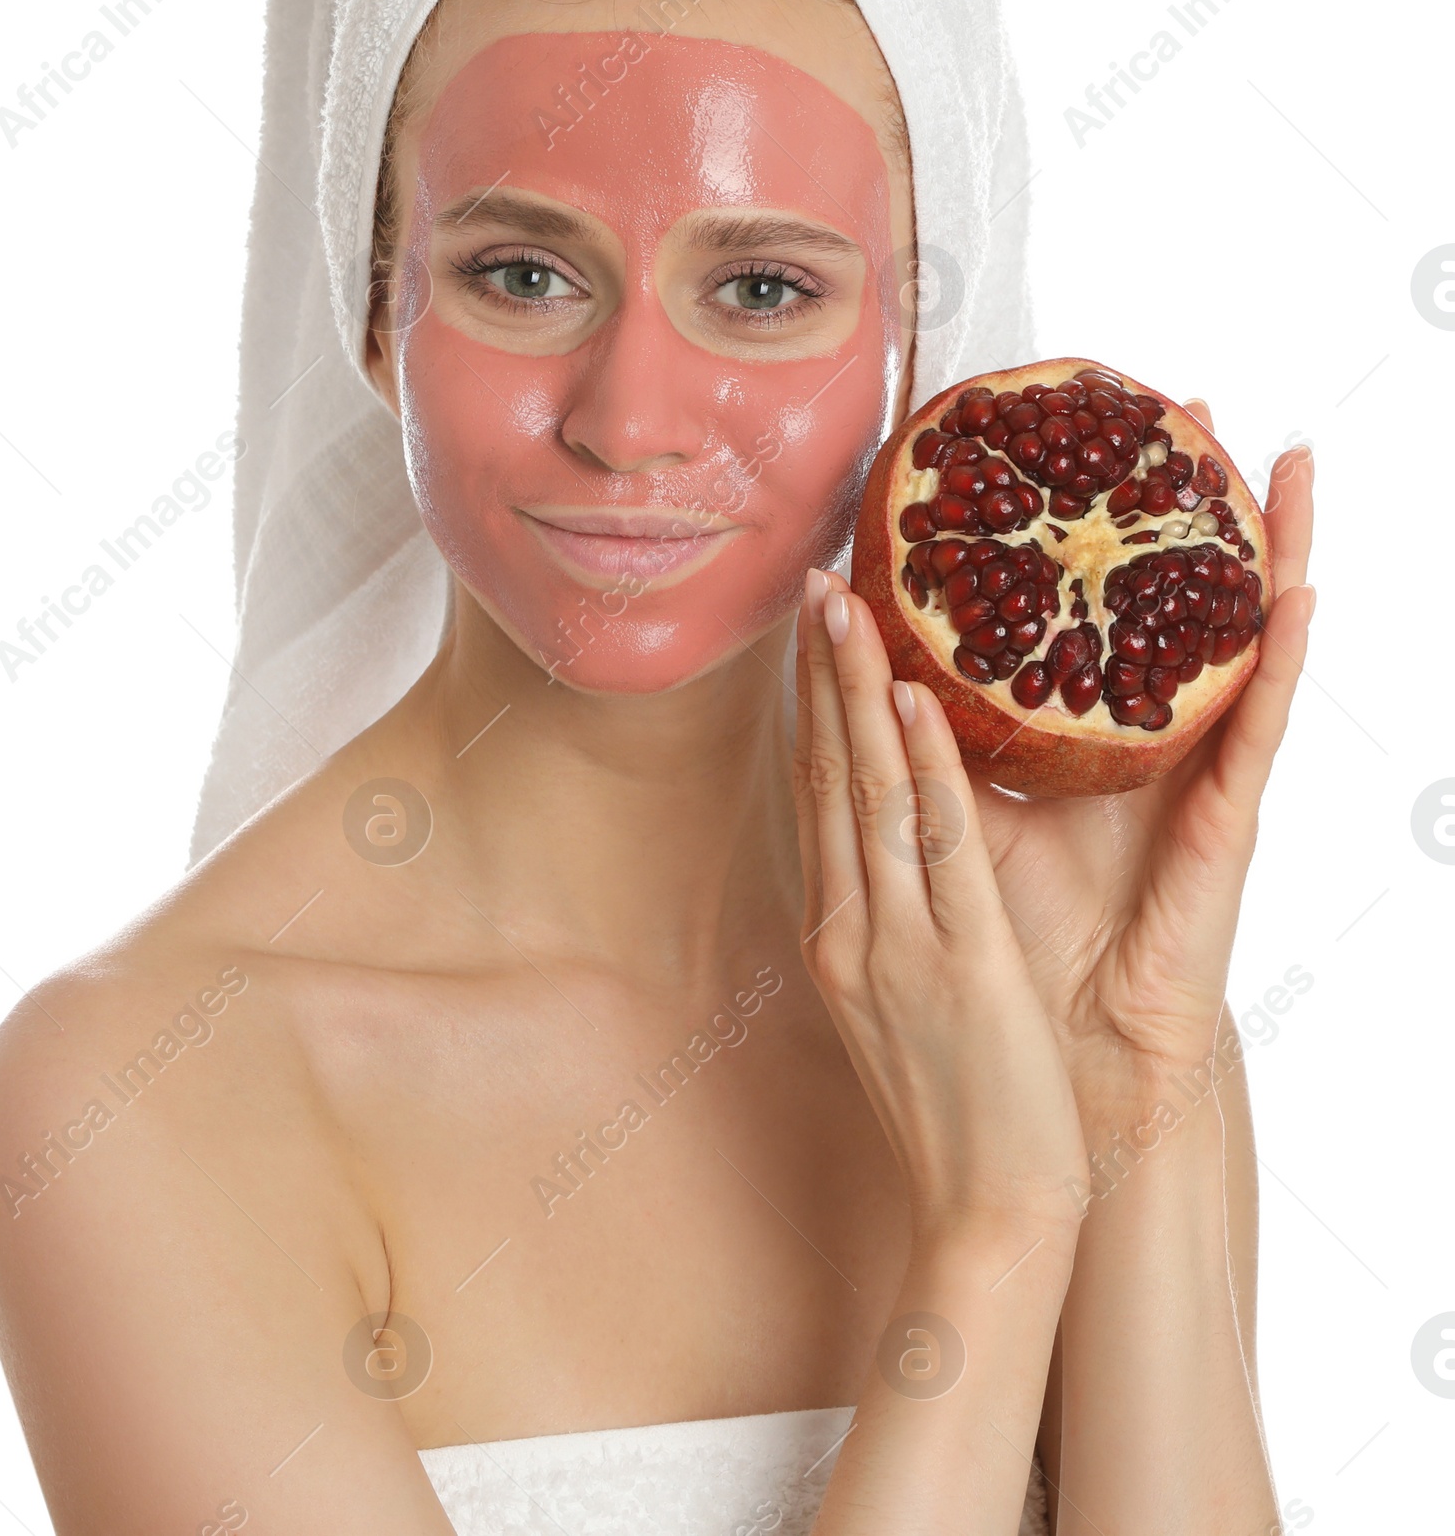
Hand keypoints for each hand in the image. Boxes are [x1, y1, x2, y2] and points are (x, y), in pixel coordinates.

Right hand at [794, 567, 1085, 1238]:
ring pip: (871, 797)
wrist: (985, 1214)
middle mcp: (852, 929)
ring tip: (852, 607)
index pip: (818, 798)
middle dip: (822, 677)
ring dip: (859, 695)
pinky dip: (927, 771)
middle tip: (817, 583)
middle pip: (829, 779)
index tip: (814, 635)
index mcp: (838, 936)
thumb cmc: (955, 1113)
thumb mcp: (897, 1007)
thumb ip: (887, 925)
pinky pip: (941, 851)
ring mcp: (900, 946)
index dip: (812, 709)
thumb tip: (886, 855)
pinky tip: (922, 705)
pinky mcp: (963, 966)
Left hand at [969, 424, 1315, 1102]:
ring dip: (1257, 544)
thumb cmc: (1024, 937)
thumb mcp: (964, 818)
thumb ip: (936, 743)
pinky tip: (1296, 592)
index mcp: (1086, 730)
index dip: (1083, 522)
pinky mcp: (1226, 819)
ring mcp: (1196, 769)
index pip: (1089, 603)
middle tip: (1185, 401)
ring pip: (1231, 636)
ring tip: (1272, 456)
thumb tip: (868, 669)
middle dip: (1175, 502)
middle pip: (1167, 595)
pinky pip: (1257, 726)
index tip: (1083, 433)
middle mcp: (1148, 735)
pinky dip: (1280, 657)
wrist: (1075, 1047)